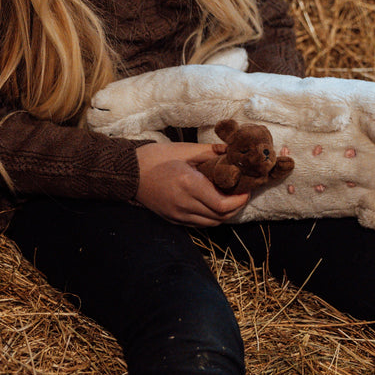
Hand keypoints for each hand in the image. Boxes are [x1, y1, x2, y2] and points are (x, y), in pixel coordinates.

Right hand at [135, 141, 249, 224]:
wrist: (128, 172)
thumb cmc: (155, 157)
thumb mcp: (184, 150)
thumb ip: (210, 151)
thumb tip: (232, 151)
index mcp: (188, 185)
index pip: (222, 204)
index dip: (239, 200)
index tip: (246, 190)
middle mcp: (184, 205)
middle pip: (219, 217)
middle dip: (236, 208)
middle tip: (242, 194)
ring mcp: (177, 215)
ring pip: (210, 223)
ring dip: (224, 214)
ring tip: (230, 199)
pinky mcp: (172, 219)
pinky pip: (198, 224)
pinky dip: (210, 217)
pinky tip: (213, 205)